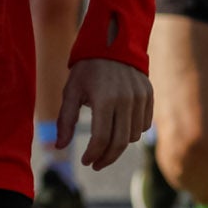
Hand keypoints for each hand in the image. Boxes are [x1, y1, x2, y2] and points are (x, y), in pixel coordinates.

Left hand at [51, 57, 153, 171]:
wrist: (112, 43)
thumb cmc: (87, 69)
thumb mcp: (71, 91)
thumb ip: (65, 120)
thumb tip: (59, 147)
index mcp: (105, 99)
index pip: (101, 138)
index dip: (93, 155)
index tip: (86, 161)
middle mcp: (126, 99)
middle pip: (120, 142)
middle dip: (106, 158)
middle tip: (96, 164)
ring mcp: (140, 97)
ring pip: (133, 136)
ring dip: (118, 145)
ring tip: (105, 144)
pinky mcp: (149, 95)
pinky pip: (143, 125)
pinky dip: (132, 132)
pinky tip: (119, 129)